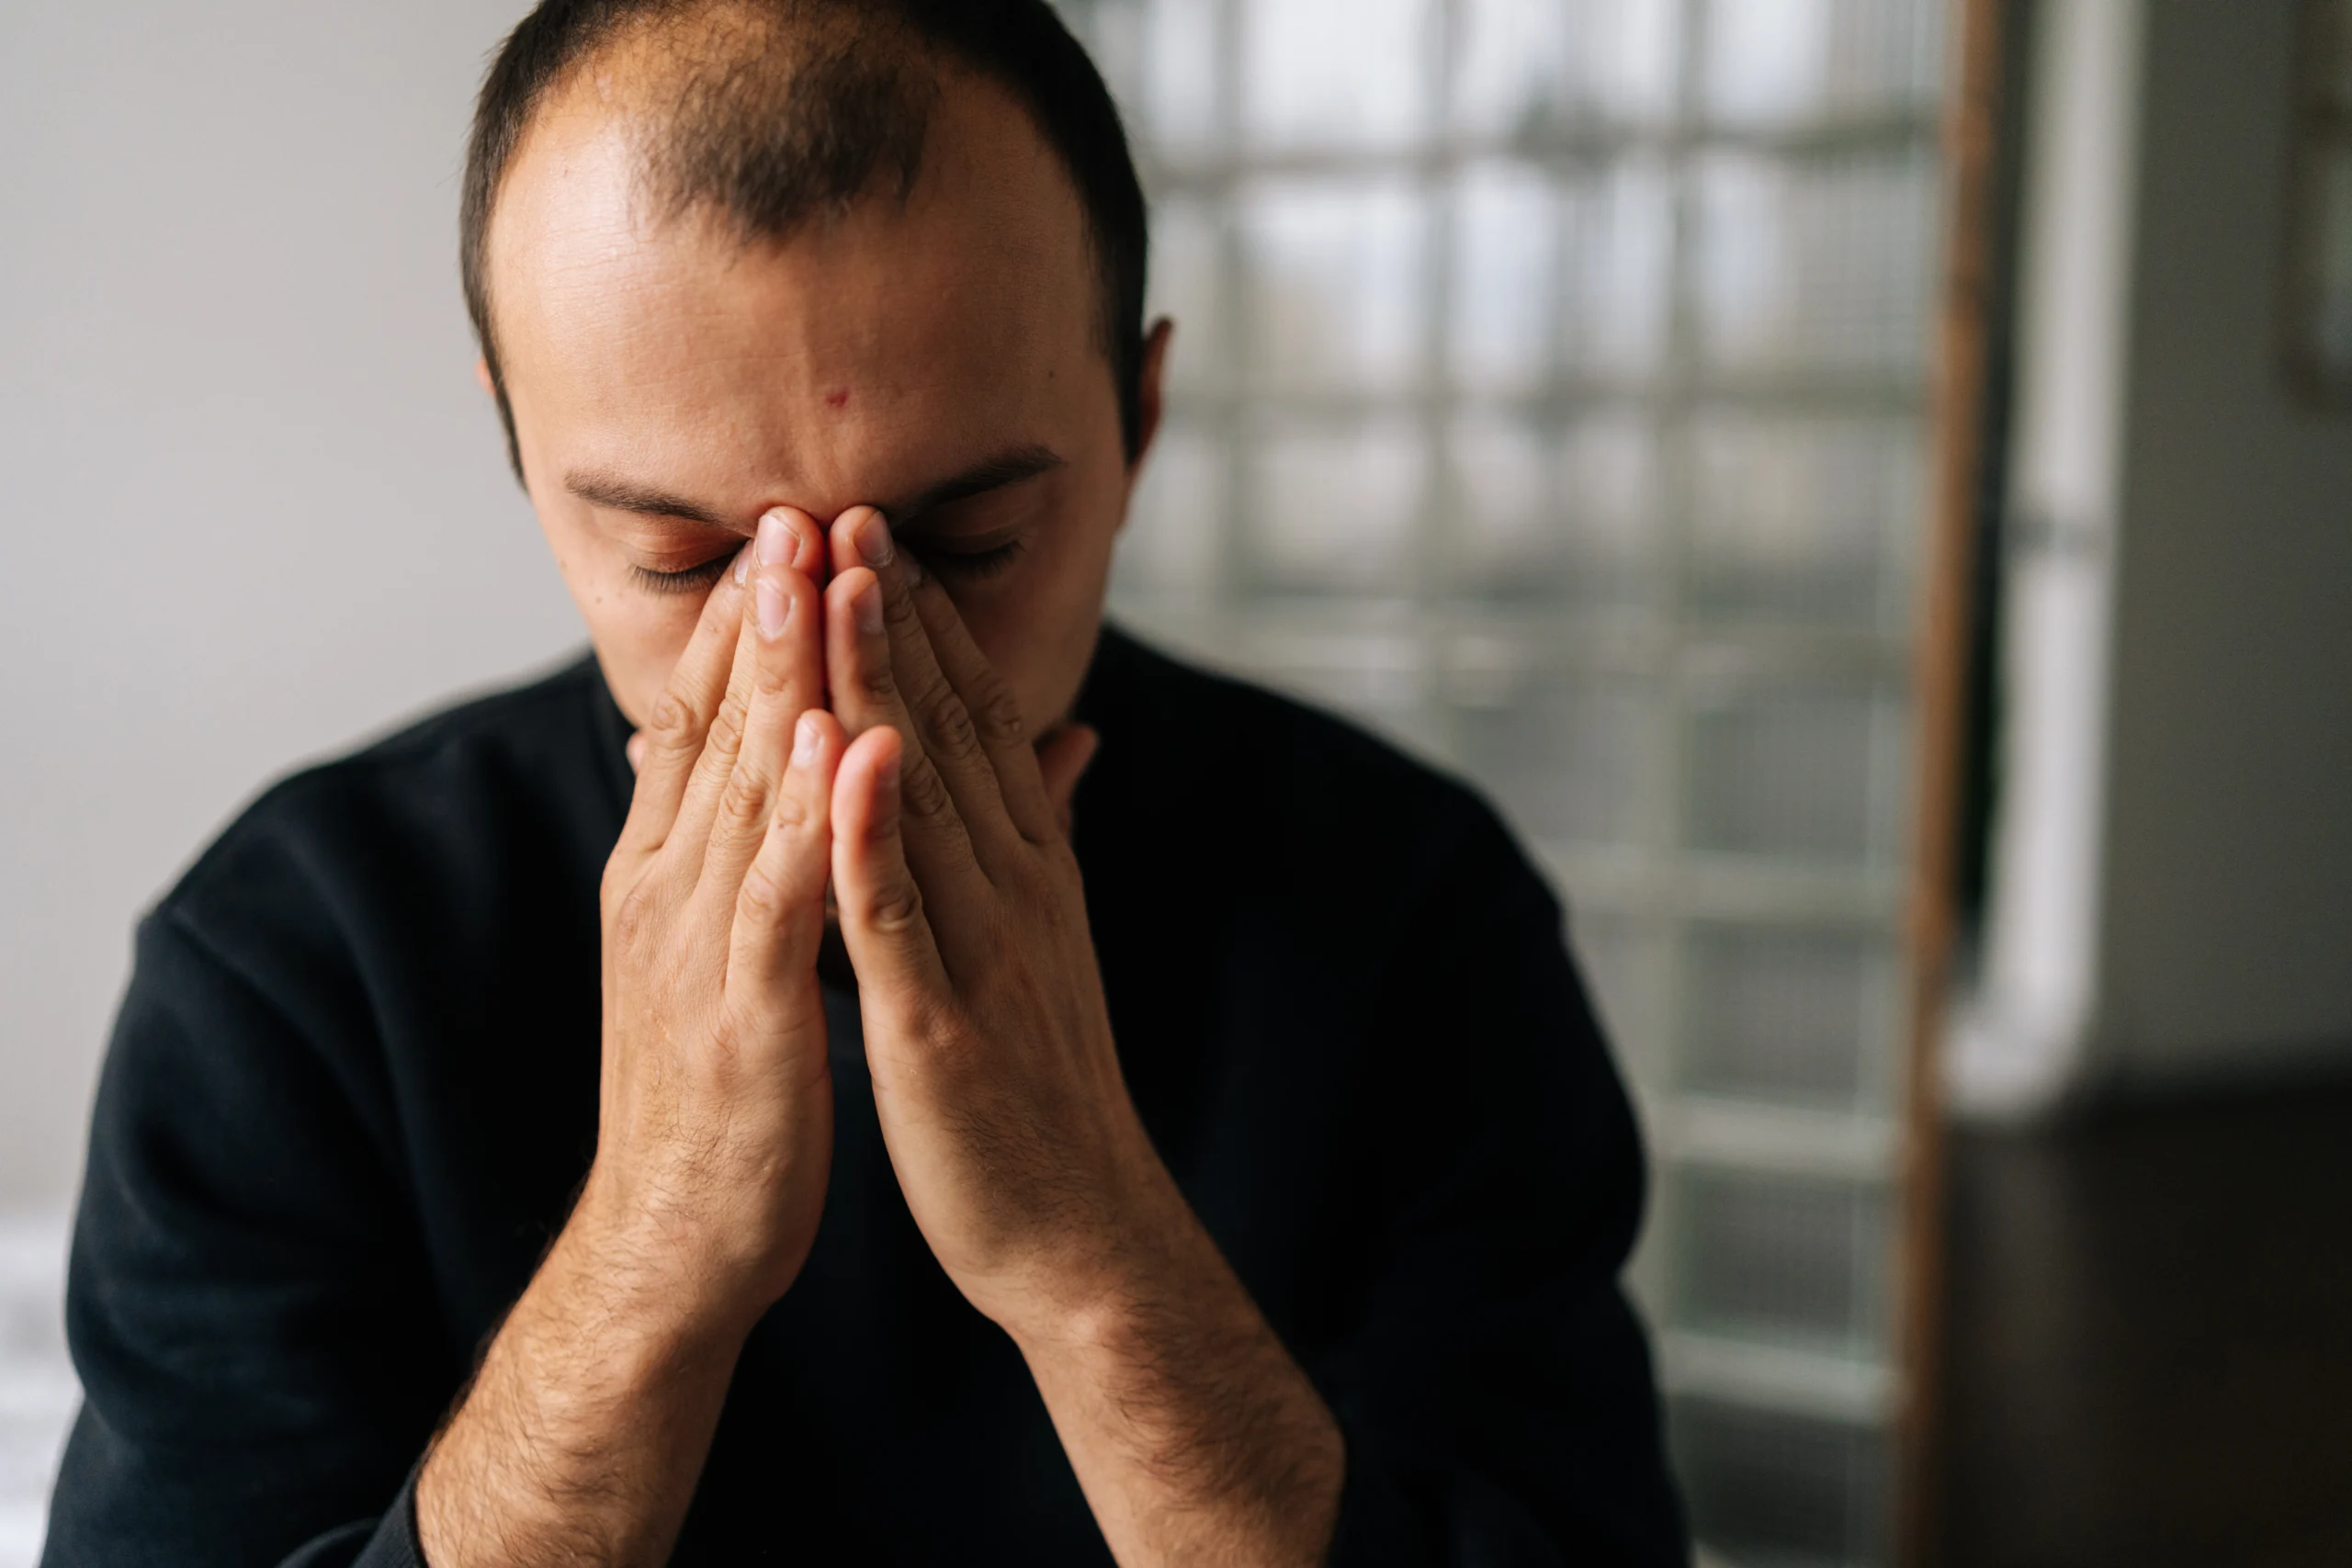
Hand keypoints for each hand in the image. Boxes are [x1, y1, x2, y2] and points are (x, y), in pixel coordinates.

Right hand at [419, 511, 848, 1567]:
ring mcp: (696, 946)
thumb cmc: (727, 1089)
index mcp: (670, 872)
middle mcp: (667, 889)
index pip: (705, 721)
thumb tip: (784, 761)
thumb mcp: (736, 950)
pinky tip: (836, 741)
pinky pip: (777, 896)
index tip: (792, 526)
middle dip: (760, 613)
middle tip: (797, 502)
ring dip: (777, 676)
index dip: (748, 622)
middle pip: (716, 727)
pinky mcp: (741, 1011)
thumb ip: (760, 851)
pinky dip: (804, 815)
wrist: (678, 1237)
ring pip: (740, 788)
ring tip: (812, 573)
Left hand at [817, 506, 1146, 1331]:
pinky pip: (895, 912)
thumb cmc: (1047, 1087)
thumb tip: (1066, 739)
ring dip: (880, 681)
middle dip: (894, 614)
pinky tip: (840, 754)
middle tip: (848, 504)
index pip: (973, 722)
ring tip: (843, 577)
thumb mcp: (1050, 939)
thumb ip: (1045, 832)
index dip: (924, 622)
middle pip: (948, 729)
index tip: (875, 530)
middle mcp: (1014, 886)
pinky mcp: (940, 1021)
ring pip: (921, 792)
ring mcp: (980, 948)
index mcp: (1028, 869)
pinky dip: (868, 828)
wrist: (1081, 1227)